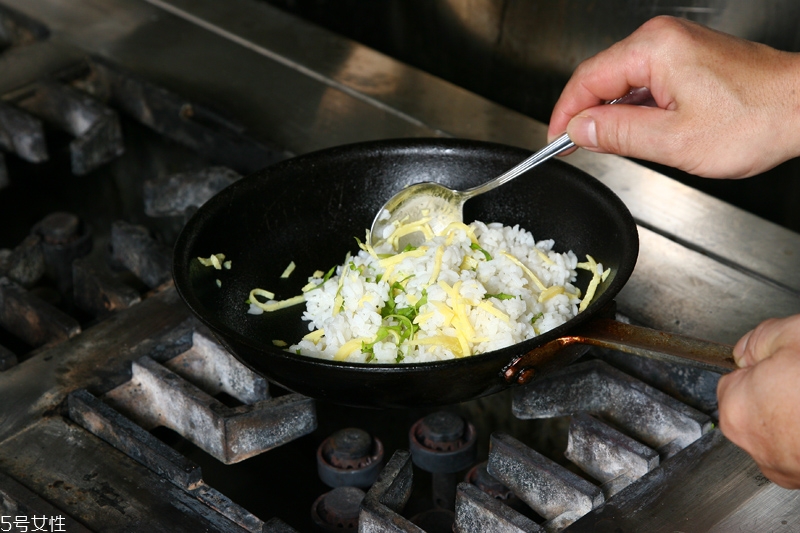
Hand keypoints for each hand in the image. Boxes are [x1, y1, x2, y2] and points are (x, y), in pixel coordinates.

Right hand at [547, 16, 799, 177]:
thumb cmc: (755, 119)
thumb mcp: (673, 140)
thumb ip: (618, 134)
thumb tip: (580, 130)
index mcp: (653, 49)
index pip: (587, 80)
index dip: (565, 114)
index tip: (554, 140)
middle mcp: (663, 39)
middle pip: (602, 76)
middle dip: (585, 113)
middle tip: (572, 146)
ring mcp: (677, 47)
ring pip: (623, 80)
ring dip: (610, 113)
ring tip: (605, 145)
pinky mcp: (689, 59)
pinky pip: (645, 81)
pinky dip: (633, 107)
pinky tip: (635, 131)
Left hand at [717, 314, 799, 487]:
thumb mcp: (791, 335)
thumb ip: (756, 341)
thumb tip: (746, 351)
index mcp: (737, 406)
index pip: (734, 380)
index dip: (761, 369)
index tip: (782, 365)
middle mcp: (752, 442)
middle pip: (754, 408)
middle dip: (776, 394)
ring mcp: (780, 466)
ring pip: (777, 432)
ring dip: (792, 419)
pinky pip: (795, 452)